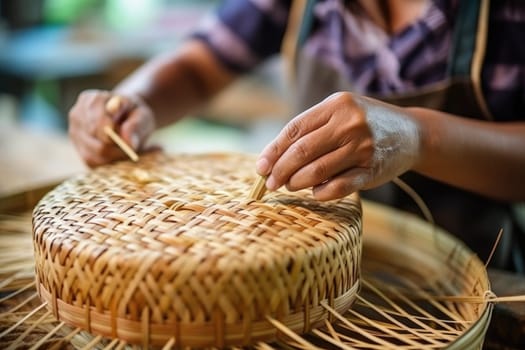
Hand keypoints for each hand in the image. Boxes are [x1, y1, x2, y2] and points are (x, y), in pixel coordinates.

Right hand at [68, 90, 154, 166]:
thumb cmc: (134, 114)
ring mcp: (74, 132)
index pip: (96, 121)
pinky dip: (107, 162)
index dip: (110, 134)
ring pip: (92, 154)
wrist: (128, 117)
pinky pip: (91, 162)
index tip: (125, 142)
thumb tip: (128, 143)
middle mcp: (77, 114)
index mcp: (92, 99)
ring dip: (112, 156)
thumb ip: (135, 126)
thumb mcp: (142, 116)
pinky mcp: (78, 148)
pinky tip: (117, 153)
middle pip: (93, 139)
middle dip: (115, 148)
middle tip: (131, 147)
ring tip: (126, 149)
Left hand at [256, 92, 420, 199]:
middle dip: (280, 170)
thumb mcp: (341, 113)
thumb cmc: (366, 123)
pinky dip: (320, 193)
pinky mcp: (372, 170)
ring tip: (289, 185)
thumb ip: (311, 129)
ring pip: (316, 171)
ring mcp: (363, 147)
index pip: (294, 129)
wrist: (412, 133)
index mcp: (337, 105)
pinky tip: (314, 192)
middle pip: (301, 151)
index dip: (273, 151)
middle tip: (270, 183)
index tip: (261, 167)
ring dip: (296, 182)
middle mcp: (350, 123)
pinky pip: (338, 187)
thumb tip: (273, 157)